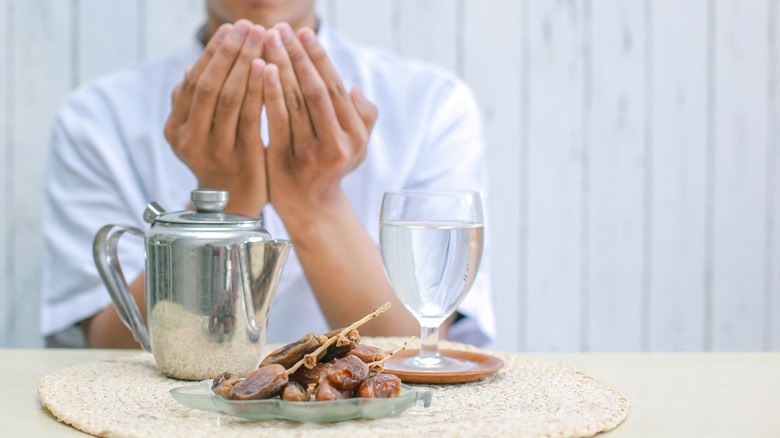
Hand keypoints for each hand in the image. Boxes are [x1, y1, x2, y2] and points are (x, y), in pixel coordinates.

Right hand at [164, 20, 268, 217]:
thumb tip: (191, 68)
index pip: (193, 82)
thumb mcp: (200, 134)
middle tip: (248, 27)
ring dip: (245, 64)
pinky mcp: (242, 159)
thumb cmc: (223, 161)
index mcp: (176, 129)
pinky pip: (250, 118)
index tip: (231, 29)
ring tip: (261, 39)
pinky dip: (258, 90)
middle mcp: (190, 140)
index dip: (212, 53)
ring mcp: (216, 151)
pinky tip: (268, 69)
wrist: (236, 206)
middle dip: (229, 52)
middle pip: (209, 86)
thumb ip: (195, 106)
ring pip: (228, 99)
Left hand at [262, 23, 377, 224]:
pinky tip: (260, 70)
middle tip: (280, 30)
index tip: (305, 33)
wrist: (311, 208)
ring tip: (267, 42)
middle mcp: (337, 145)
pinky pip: (277, 120)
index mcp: (355, 135)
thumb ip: (363, 117)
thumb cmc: (331, 168)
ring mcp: (311, 154)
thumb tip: (355, 89)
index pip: (336, 88)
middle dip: (297, 56)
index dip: (319, 58)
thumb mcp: (357, 146)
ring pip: (295, 101)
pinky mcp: (286, 162)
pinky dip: (269, 92)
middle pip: (315, 90)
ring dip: (280, 67)